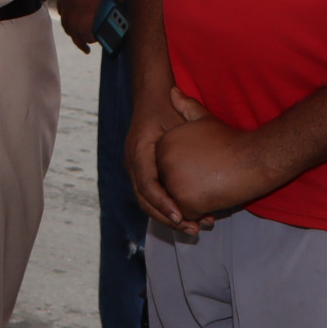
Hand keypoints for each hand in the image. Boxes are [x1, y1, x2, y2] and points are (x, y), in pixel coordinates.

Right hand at [57, 0, 122, 51]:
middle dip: (79, 43)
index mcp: (88, 8)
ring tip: (78, 37)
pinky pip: (62, 14)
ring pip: (66, 25)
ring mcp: (67, 2)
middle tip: (86, 48)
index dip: (89, 40)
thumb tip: (122, 4)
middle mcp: (75, 8)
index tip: (95, 41)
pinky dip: (67, 21)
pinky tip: (71, 20)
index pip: (85, 32)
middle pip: (73, 32)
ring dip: (72, 33)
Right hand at [124, 83, 203, 234]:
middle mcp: (133, 163)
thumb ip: (182, 134)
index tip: (181, 215)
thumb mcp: (176, 116)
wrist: (151, 99)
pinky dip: (168, 208)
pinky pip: (152, 195)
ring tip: (193, 227)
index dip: (163, 203)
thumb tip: (189, 151)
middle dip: (166, 218)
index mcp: (138, 151)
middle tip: (191, 228)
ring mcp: (137, 169)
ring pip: (148, 202)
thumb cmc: (165, 106)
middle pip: (145, 200)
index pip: (147, 184)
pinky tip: (188, 215)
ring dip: (168, 217)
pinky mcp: (145, 172)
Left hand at [157, 112, 283, 221]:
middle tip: (208, 184)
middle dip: (185, 191)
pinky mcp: (184, 200)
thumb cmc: (231, 140)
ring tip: (211, 195)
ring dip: (191, 204)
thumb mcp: (205, 120)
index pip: (166, 167)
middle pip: (169, 186)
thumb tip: (171, 91)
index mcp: (163, 143)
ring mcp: (172, 181)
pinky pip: (185, 214)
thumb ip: (186, 108)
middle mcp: (162, 161)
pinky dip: (197, 215)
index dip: (184, 173)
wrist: (254, 157)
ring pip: (175, 202)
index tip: (202, 172)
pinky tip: (212, 205)